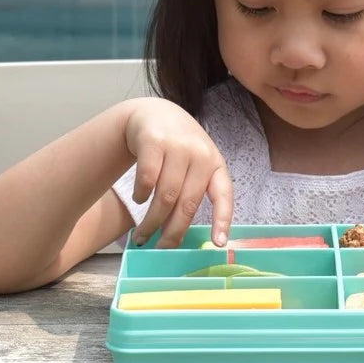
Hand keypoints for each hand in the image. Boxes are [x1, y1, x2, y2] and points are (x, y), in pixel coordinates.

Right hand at [124, 98, 232, 248]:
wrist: (154, 113)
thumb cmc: (178, 147)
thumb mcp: (195, 162)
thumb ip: (194, 190)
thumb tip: (180, 233)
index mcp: (215, 163)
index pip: (224, 194)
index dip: (222, 220)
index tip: (219, 243)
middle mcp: (200, 153)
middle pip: (187, 204)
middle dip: (173, 233)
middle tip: (162, 249)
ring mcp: (177, 145)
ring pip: (165, 196)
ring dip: (152, 222)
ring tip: (143, 234)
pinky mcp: (153, 141)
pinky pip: (147, 179)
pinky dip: (141, 195)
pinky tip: (140, 199)